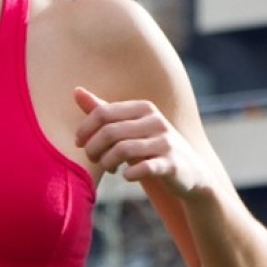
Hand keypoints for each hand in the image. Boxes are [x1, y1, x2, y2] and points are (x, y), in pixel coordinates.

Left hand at [73, 86, 207, 195]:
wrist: (190, 172)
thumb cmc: (151, 147)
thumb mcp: (128, 127)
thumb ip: (103, 111)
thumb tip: (76, 90)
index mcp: (143, 108)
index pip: (103, 113)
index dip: (85, 130)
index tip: (79, 144)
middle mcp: (156, 121)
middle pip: (109, 132)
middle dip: (93, 149)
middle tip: (93, 160)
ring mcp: (166, 142)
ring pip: (123, 150)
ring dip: (107, 162)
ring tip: (109, 168)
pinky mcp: (173, 164)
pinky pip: (144, 168)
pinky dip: (129, 174)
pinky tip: (126, 176)